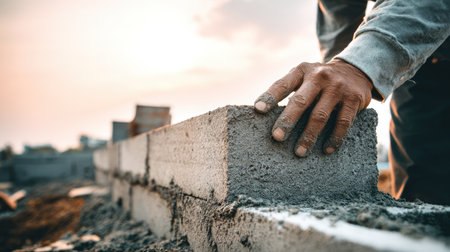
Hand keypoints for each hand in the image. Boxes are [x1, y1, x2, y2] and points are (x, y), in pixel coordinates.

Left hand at [254, 59, 372, 156]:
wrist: (355, 70)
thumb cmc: (318, 80)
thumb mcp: (303, 77)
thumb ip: (288, 91)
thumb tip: (264, 116)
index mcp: (301, 71)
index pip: (282, 84)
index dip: (269, 97)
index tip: (258, 110)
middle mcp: (319, 76)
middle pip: (300, 101)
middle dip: (288, 120)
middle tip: (277, 137)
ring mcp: (338, 87)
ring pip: (320, 115)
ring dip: (308, 136)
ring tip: (299, 152)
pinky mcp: (354, 99)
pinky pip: (343, 122)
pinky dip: (334, 138)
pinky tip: (326, 149)